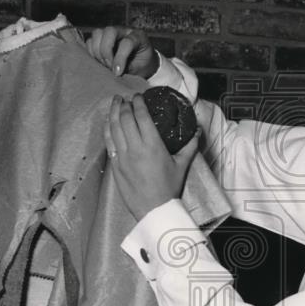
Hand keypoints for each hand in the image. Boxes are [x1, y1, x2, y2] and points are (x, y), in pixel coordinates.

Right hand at [88, 27, 158, 79]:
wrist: (141, 64)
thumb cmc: (142, 66)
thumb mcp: (141, 69)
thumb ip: (129, 68)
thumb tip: (114, 73)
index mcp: (138, 36)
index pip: (126, 42)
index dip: (120, 58)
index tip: (118, 73)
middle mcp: (123, 31)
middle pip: (109, 31)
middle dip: (106, 51)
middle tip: (109, 67)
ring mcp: (111, 33)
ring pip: (97, 33)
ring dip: (97, 52)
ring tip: (104, 65)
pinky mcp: (100, 39)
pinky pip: (89, 42)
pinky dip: (91, 53)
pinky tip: (98, 63)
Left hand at [105, 94, 199, 220]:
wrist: (153, 209)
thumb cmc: (169, 188)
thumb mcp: (182, 165)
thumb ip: (190, 146)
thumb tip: (197, 130)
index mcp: (152, 145)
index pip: (141, 116)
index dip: (138, 103)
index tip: (138, 96)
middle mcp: (135, 148)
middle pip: (125, 118)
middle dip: (124, 105)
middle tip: (125, 98)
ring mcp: (122, 156)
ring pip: (113, 127)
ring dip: (113, 112)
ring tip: (114, 102)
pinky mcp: (115, 165)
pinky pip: (108, 141)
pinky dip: (107, 128)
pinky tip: (108, 122)